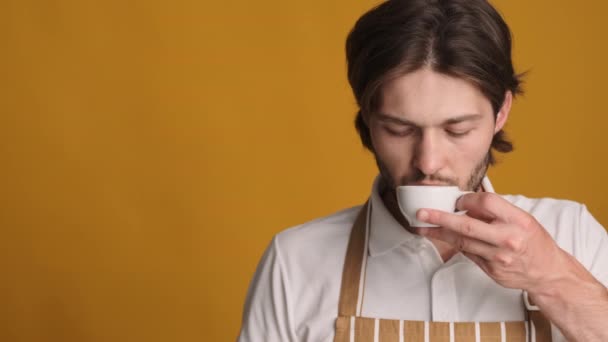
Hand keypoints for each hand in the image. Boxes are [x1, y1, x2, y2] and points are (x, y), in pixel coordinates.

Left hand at [416, 192, 566, 292]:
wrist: (548, 272)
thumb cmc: (534, 242)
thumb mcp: (522, 219)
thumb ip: (496, 211)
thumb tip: (465, 203)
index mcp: (518, 221)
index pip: (486, 202)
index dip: (468, 200)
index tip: (457, 200)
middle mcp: (508, 239)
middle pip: (467, 225)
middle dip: (440, 218)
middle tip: (421, 213)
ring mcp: (499, 257)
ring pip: (462, 242)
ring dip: (439, 234)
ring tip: (422, 227)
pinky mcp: (491, 270)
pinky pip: (468, 253)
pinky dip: (455, 244)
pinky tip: (443, 238)